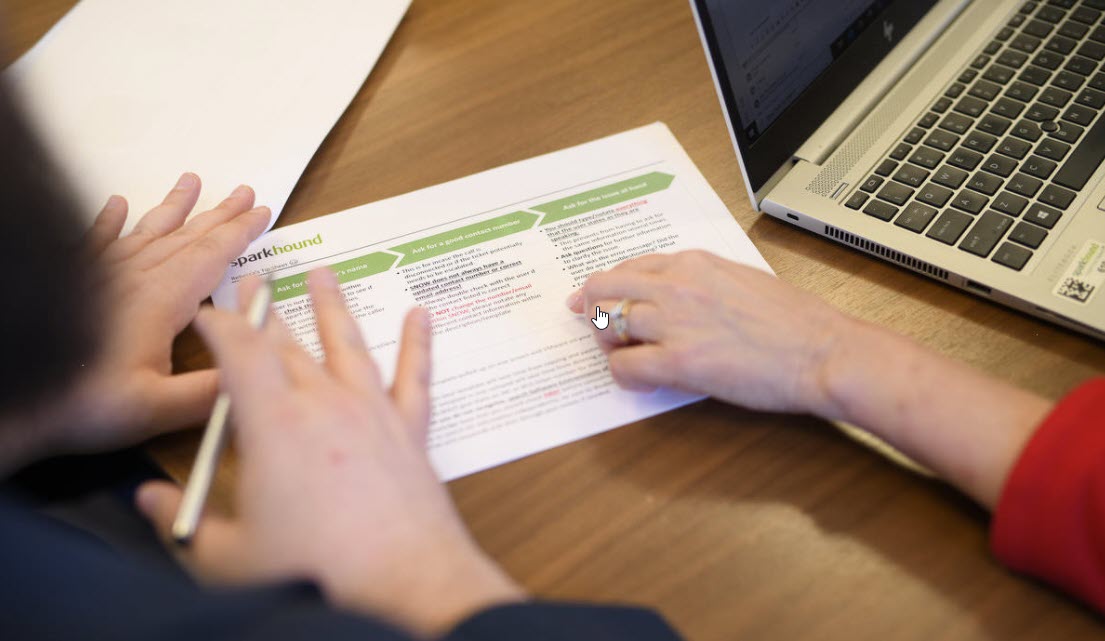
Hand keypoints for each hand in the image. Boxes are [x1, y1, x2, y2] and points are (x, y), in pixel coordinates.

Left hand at [24, 174, 270, 456]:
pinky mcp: (74, 281)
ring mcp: (100, 275)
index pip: (211, 256)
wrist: (19, 402)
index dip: (240, 233)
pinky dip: (109, 221)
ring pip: (147, 232)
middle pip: (186, 237)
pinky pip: (96, 240)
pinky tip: (115, 204)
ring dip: (174, 208)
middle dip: (220, 215)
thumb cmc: (83, 405)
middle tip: (245, 193)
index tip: (262, 212)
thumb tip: (255, 372)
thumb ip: (211, 391)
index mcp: (160, 301)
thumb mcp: (158, 409)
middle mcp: (133, 278)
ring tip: (192, 182)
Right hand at [137, 270, 523, 634]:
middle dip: (265, 312)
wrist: (404, 583)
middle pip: (288, 345)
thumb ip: (181, 523)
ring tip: (323, 274)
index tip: (207, 313)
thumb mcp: (227, 558)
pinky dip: (417, 344)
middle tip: (255, 283)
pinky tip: (420, 316)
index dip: (220, 326)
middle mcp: (325, 405)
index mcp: (274, 425)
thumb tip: (150, 500)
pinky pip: (414, 377)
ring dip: (332, 307)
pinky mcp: (409, 432)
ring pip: (348, 345)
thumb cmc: (318, 572)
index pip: (239, 354)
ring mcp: (371, 413)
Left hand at [568, 250, 855, 415]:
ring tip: (626, 358)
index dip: (609, 285)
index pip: (631, 266)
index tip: (596, 298)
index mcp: (694, 263)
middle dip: (593, 309)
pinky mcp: (678, 361)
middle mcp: (677, 285)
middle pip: (604, 289)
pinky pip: (624, 365)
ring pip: (607, 326)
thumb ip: (704, 283)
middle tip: (595, 327)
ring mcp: (675, 322)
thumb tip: (678, 298)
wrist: (823, 351)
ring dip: (609, 344)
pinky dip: (623, 374)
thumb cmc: (797, 323)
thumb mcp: (744, 280)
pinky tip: (641, 380)